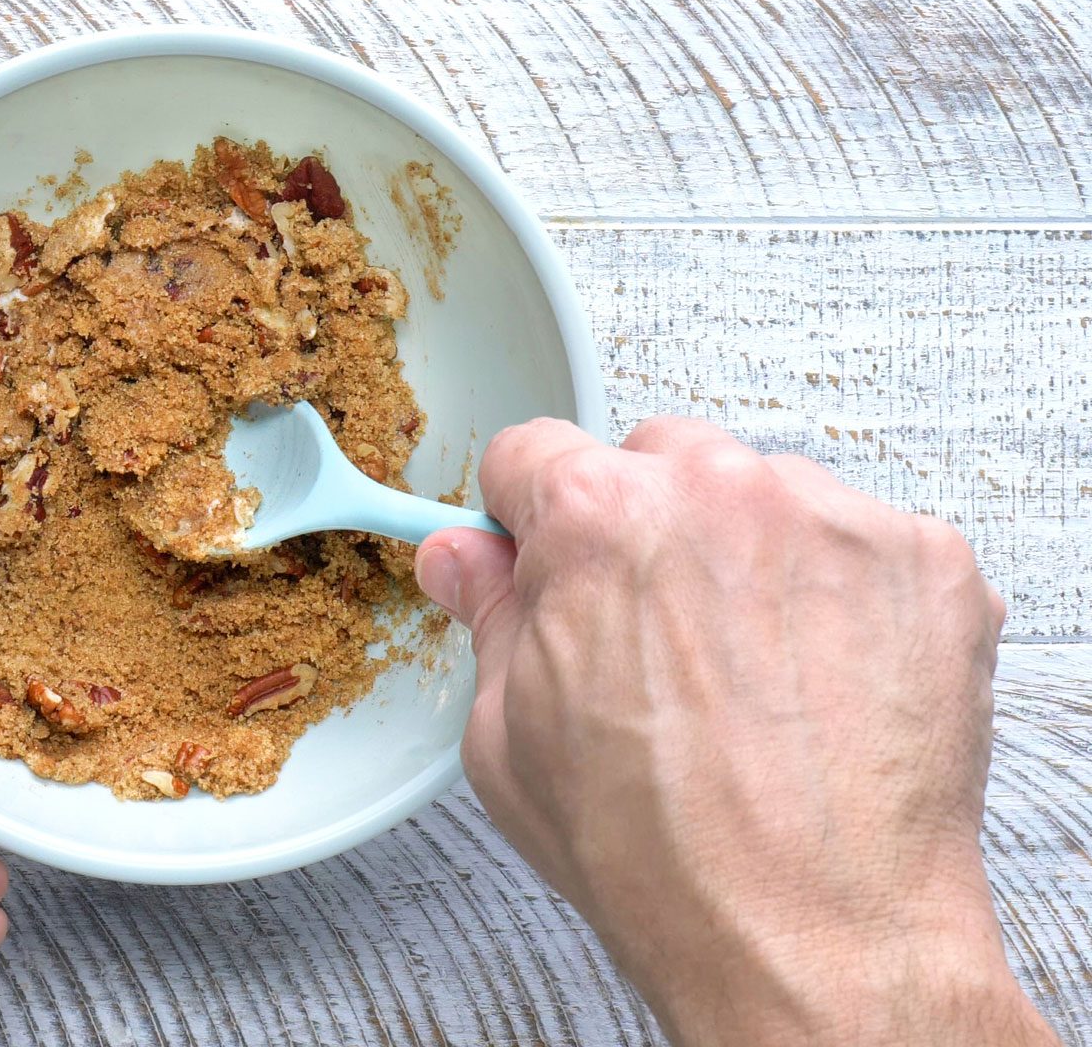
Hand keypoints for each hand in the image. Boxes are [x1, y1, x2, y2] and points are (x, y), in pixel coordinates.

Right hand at [417, 417, 1057, 1046]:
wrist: (817, 939)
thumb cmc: (662, 856)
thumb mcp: (510, 738)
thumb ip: (488, 617)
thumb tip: (463, 559)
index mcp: (599, 518)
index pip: (534, 452)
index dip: (526, 516)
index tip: (544, 558)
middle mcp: (720, 493)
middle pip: (656, 459)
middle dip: (642, 527)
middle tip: (649, 633)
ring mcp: (837, 521)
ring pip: (764, 494)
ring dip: (744, 554)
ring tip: (746, 675)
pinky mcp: (929, 565)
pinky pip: (861, 544)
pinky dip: (838, 597)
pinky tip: (818, 684)